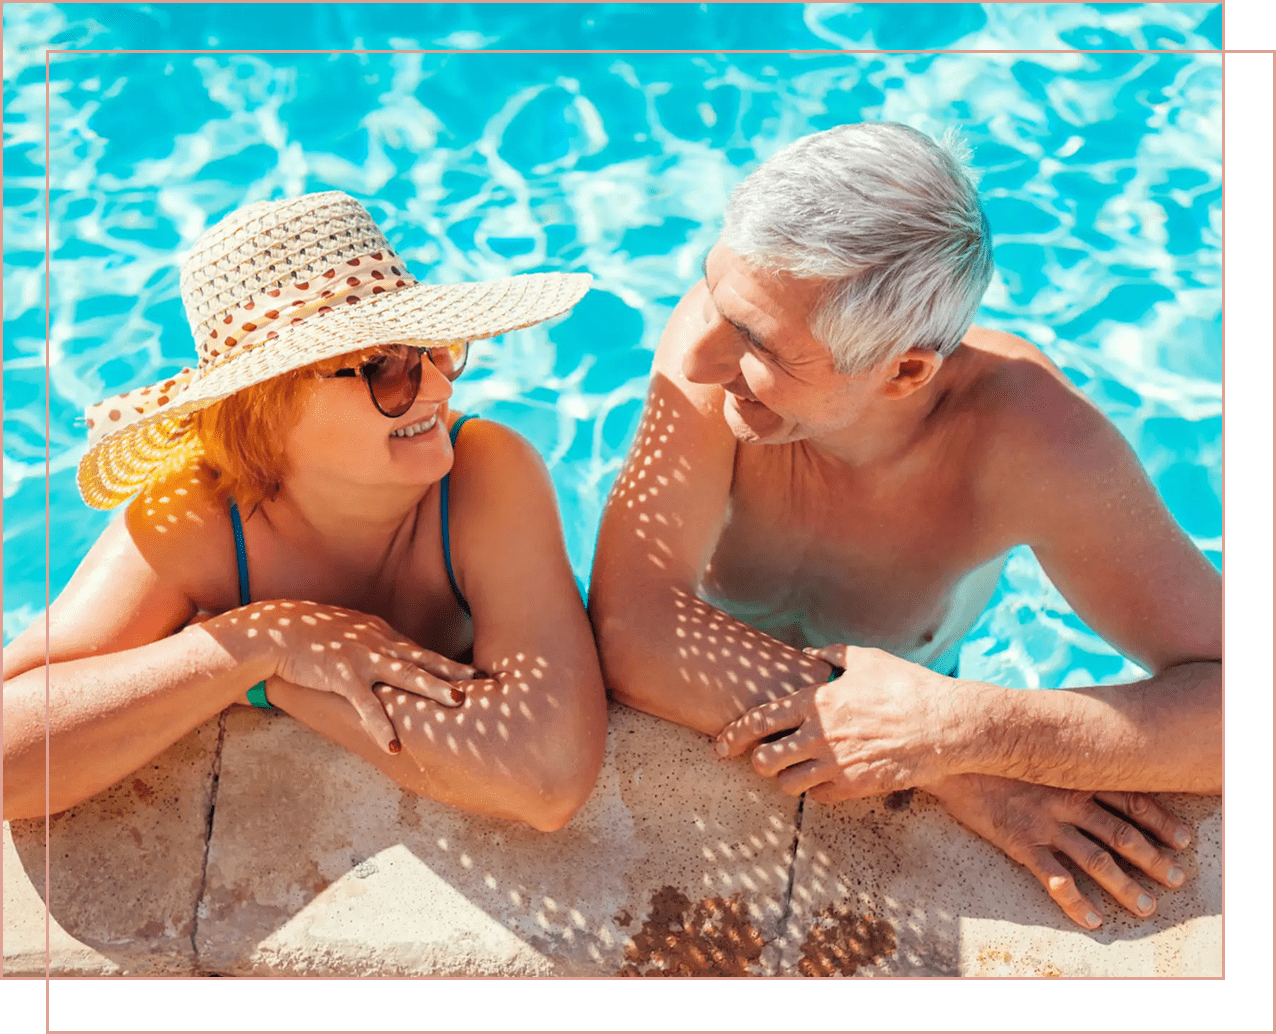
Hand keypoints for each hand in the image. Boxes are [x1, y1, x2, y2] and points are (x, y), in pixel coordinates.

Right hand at [200, 600, 476, 753]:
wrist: (276, 630)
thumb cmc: (312, 635)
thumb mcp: (352, 634)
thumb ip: (376, 646)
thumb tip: (396, 661)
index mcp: (384, 636)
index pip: (423, 652)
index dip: (450, 665)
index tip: (477, 675)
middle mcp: (380, 644)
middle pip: (425, 659)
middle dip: (455, 671)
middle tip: (483, 682)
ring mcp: (363, 659)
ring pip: (406, 674)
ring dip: (434, 687)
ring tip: (458, 702)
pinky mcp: (342, 676)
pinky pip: (366, 705)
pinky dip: (380, 725)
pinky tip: (392, 746)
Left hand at [714, 643, 958, 799]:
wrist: (944, 724)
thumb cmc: (906, 686)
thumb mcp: (866, 659)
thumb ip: (830, 656)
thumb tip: (806, 653)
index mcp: (816, 702)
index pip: (759, 720)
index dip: (733, 734)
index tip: (720, 744)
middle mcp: (819, 735)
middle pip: (765, 760)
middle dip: (758, 760)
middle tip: (762, 758)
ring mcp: (836, 764)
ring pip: (787, 784)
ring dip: (785, 778)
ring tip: (792, 770)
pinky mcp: (855, 786)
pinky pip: (818, 798)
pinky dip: (815, 791)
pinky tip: (823, 779)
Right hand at [923, 773, 1191, 928]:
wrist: (950, 757)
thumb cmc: (991, 752)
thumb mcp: (1032, 749)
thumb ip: (1059, 761)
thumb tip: (1080, 761)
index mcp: (1072, 776)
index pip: (1129, 799)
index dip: (1160, 820)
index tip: (1182, 839)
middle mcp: (1066, 799)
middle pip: (1121, 832)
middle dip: (1152, 857)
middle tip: (1175, 877)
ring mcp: (1044, 822)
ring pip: (1096, 858)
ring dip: (1125, 884)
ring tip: (1145, 905)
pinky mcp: (1020, 842)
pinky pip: (1055, 878)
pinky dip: (1077, 901)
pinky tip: (1092, 918)